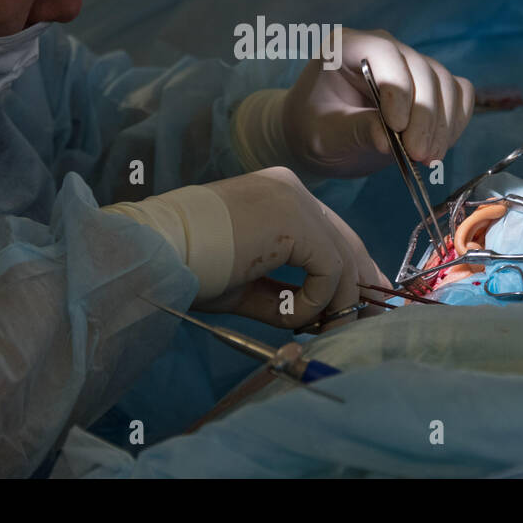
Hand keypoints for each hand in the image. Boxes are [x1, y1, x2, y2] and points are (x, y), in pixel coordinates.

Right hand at [196, 167, 389, 329]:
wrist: (159, 248)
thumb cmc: (189, 267)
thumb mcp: (244, 285)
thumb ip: (282, 295)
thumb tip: (315, 319)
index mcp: (277, 194)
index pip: (329, 231)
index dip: (350, 269)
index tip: (358, 303)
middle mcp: (291, 189)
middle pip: (346, 241)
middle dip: (359, 286)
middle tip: (363, 322)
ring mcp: (296, 201)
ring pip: (342, 258)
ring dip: (336, 304)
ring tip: (319, 332)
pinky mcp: (296, 222)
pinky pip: (330, 269)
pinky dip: (317, 300)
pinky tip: (292, 316)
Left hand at [281, 28, 474, 177]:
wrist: (323, 137)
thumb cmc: (315, 129)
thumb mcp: (325, 135)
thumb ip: (355, 131)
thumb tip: (388, 140)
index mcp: (347, 47)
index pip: (383, 53)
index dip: (397, 89)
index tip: (397, 128)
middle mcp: (383, 48)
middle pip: (420, 70)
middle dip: (424, 115)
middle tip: (418, 154)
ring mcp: (410, 64)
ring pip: (444, 82)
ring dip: (443, 123)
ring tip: (428, 157)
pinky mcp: (430, 85)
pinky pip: (458, 93)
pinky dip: (456, 121)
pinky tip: (439, 146)